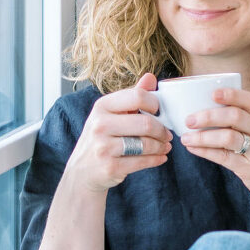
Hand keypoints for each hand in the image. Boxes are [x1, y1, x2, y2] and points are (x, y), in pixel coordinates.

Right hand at [64, 72, 172, 192]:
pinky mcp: (111, 167)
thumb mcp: (110, 114)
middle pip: (145, 123)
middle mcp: (100, 125)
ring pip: (146, 144)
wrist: (82, 171)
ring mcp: (104, 147)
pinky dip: (156, 159)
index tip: (159, 112)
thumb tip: (150, 77)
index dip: (155, 104)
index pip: (137, 96)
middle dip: (162, 130)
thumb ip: (132, 96)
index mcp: (102, 106)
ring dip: (161, 146)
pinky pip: (143, 161)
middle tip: (167, 134)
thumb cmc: (101, 138)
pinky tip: (160, 157)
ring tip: (165, 146)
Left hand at [178, 86, 249, 205]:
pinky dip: (205, 152)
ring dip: (203, 137)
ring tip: (185, 138)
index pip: (248, 101)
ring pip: (228, 137)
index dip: (231, 94)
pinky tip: (193, 149)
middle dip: (209, 116)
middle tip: (189, 120)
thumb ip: (239, 124)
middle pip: (235, 116)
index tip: (212, 93)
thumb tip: (203, 113)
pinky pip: (224, 158)